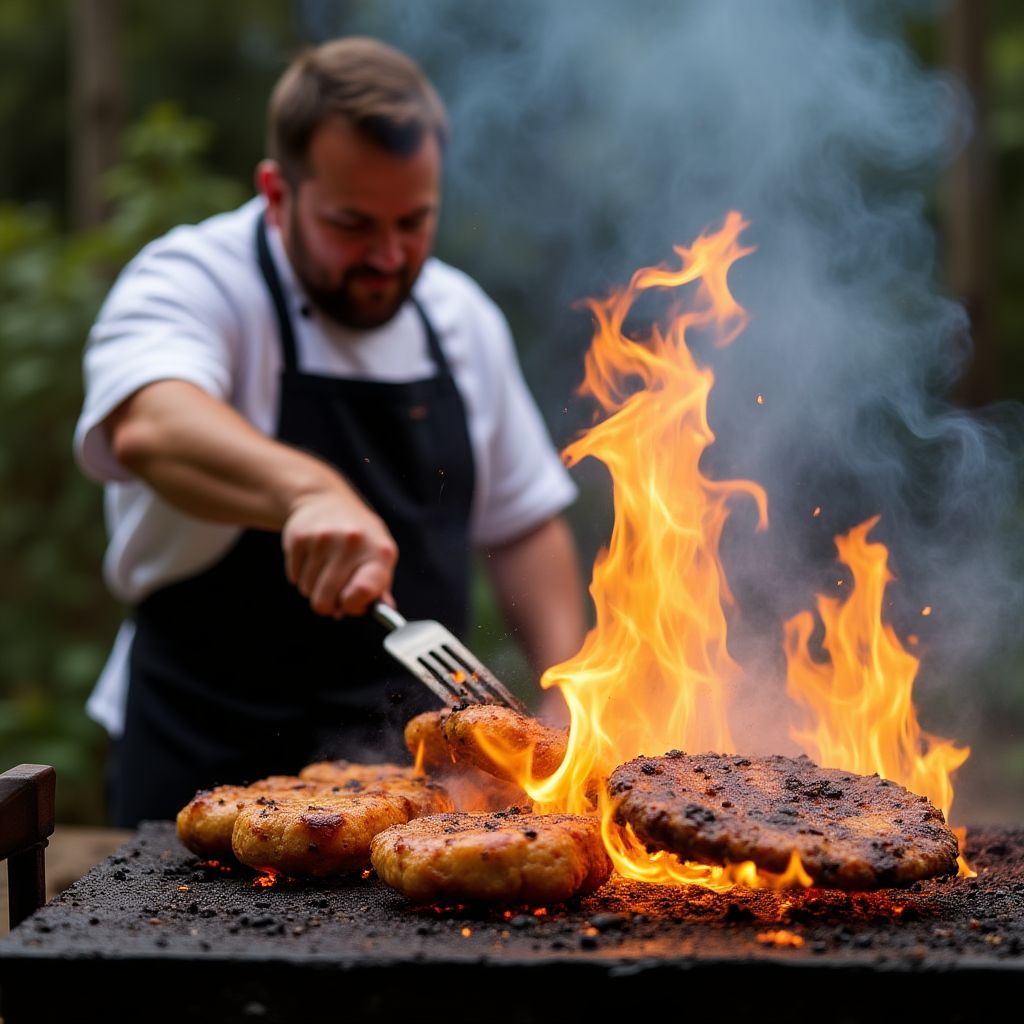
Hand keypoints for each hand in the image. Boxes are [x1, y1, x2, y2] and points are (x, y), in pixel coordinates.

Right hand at [281, 488, 397, 618]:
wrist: (325, 499)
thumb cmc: (358, 536)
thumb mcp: (378, 554)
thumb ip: (380, 586)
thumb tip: (383, 610)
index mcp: (379, 552)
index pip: (365, 591)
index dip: (353, 606)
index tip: (350, 603)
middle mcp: (353, 543)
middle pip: (326, 601)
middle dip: (328, 603)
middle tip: (334, 590)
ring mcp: (324, 539)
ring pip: (308, 591)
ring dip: (314, 587)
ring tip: (324, 568)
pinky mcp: (299, 538)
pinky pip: (294, 577)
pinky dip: (301, 574)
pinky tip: (311, 557)